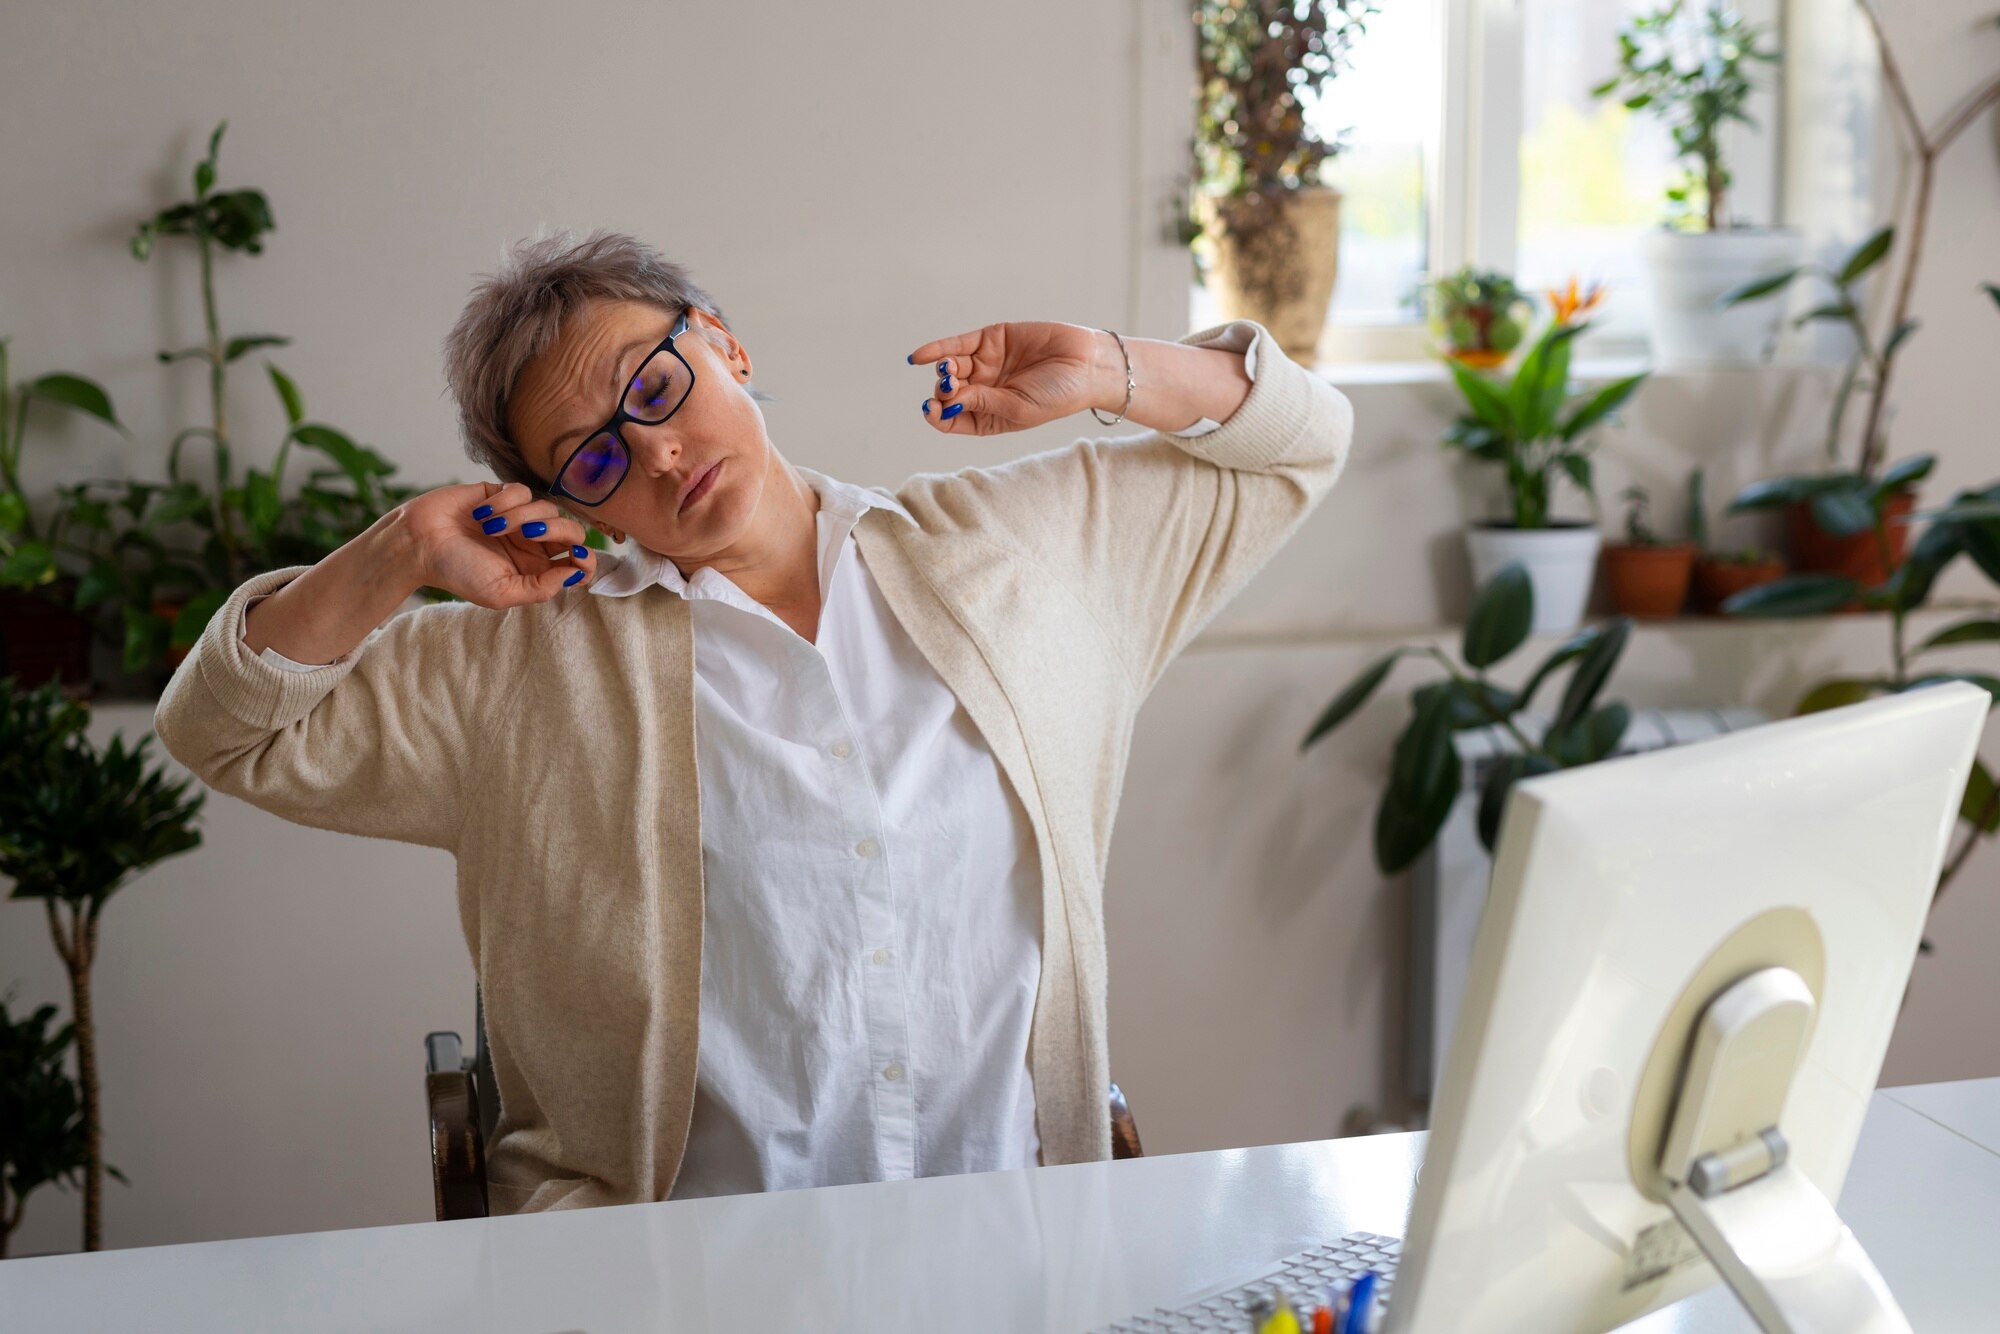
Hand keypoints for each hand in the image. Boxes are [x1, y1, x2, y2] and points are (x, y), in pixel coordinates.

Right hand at [397, 481, 596, 609]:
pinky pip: (522, 491)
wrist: (419, 544)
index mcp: (537, 570)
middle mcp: (533, 544)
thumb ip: (541, 588)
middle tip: (528, 534)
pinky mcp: (503, 495)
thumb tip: (575, 574)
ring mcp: (519, 518)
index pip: (578, 562)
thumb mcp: (501, 593)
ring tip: (490, 528)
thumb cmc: (456, 572)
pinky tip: (482, 514)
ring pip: (548, 508)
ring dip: (520, 516)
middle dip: (557, 530)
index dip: (586, 559)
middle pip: (572, 530)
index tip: (574, 557)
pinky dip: (504, 502)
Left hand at [906, 321, 1112, 435]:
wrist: (1088, 365)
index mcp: (989, 417)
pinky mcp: (991, 339)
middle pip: (947, 393)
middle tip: (952, 385)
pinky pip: (957, 345)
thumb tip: (948, 401)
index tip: (932, 408)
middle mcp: (984, 391)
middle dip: (943, 390)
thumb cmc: (1060, 396)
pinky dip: (936, 349)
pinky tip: (917, 356)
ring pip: (951, 368)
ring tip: (948, 370)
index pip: (952, 419)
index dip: (937, 415)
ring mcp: (986, 364)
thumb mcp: (1020, 408)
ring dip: (942, 370)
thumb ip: (984, 403)